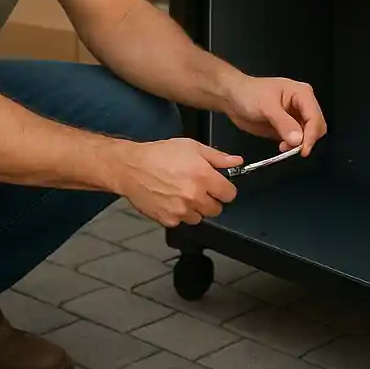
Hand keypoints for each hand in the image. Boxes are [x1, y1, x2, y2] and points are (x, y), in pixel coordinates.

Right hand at [116, 138, 242, 226]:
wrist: (132, 168)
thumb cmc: (160, 154)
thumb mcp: (192, 147)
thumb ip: (218, 157)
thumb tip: (237, 162)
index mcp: (204, 176)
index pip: (229, 194)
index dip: (225, 189)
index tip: (218, 186)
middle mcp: (195, 196)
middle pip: (216, 209)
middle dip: (211, 200)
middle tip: (198, 189)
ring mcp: (182, 210)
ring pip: (200, 217)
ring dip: (195, 208)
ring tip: (182, 193)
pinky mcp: (169, 220)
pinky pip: (182, 221)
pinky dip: (179, 214)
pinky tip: (171, 200)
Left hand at [222, 75, 326, 155]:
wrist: (233, 97)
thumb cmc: (249, 94)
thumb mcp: (266, 106)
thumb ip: (283, 123)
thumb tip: (298, 140)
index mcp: (302, 94)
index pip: (315, 117)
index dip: (311, 135)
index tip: (303, 150)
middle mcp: (302, 105)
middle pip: (316, 127)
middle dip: (307, 139)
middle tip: (292, 149)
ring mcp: (296, 116)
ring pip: (308, 135)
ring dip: (300, 144)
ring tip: (283, 147)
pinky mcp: (288, 127)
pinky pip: (298, 140)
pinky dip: (293, 146)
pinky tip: (282, 146)